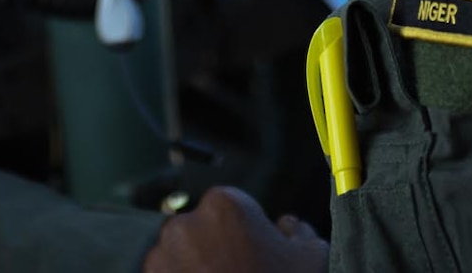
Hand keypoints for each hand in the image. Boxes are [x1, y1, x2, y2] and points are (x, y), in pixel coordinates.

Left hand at [144, 187, 328, 272]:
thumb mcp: (311, 257)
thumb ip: (298, 231)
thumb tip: (287, 225)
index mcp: (224, 205)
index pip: (228, 207)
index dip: (241, 231)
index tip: (250, 253)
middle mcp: (185, 224)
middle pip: (196, 229)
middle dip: (210, 248)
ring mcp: (160, 258)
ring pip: (174, 256)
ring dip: (189, 269)